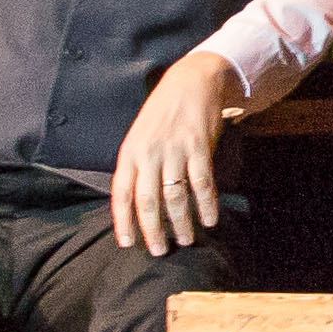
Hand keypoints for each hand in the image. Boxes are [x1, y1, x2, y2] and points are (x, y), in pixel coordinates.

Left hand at [110, 51, 238, 256]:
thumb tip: (136, 204)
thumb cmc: (163, 113)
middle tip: (159, 250)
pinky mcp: (199, 146)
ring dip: (181, 222)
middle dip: (153, 230)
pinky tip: (210, 219)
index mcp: (130, 152)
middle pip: (148, 200)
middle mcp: (149, 153)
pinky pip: (202, 183)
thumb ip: (137, 166)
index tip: (128, 243)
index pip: (122, 193)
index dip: (123, 221)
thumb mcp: (140, 136)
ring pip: (175, 196)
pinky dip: (207, 204)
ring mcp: (175, 150)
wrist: (192, 81)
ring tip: (187, 239)